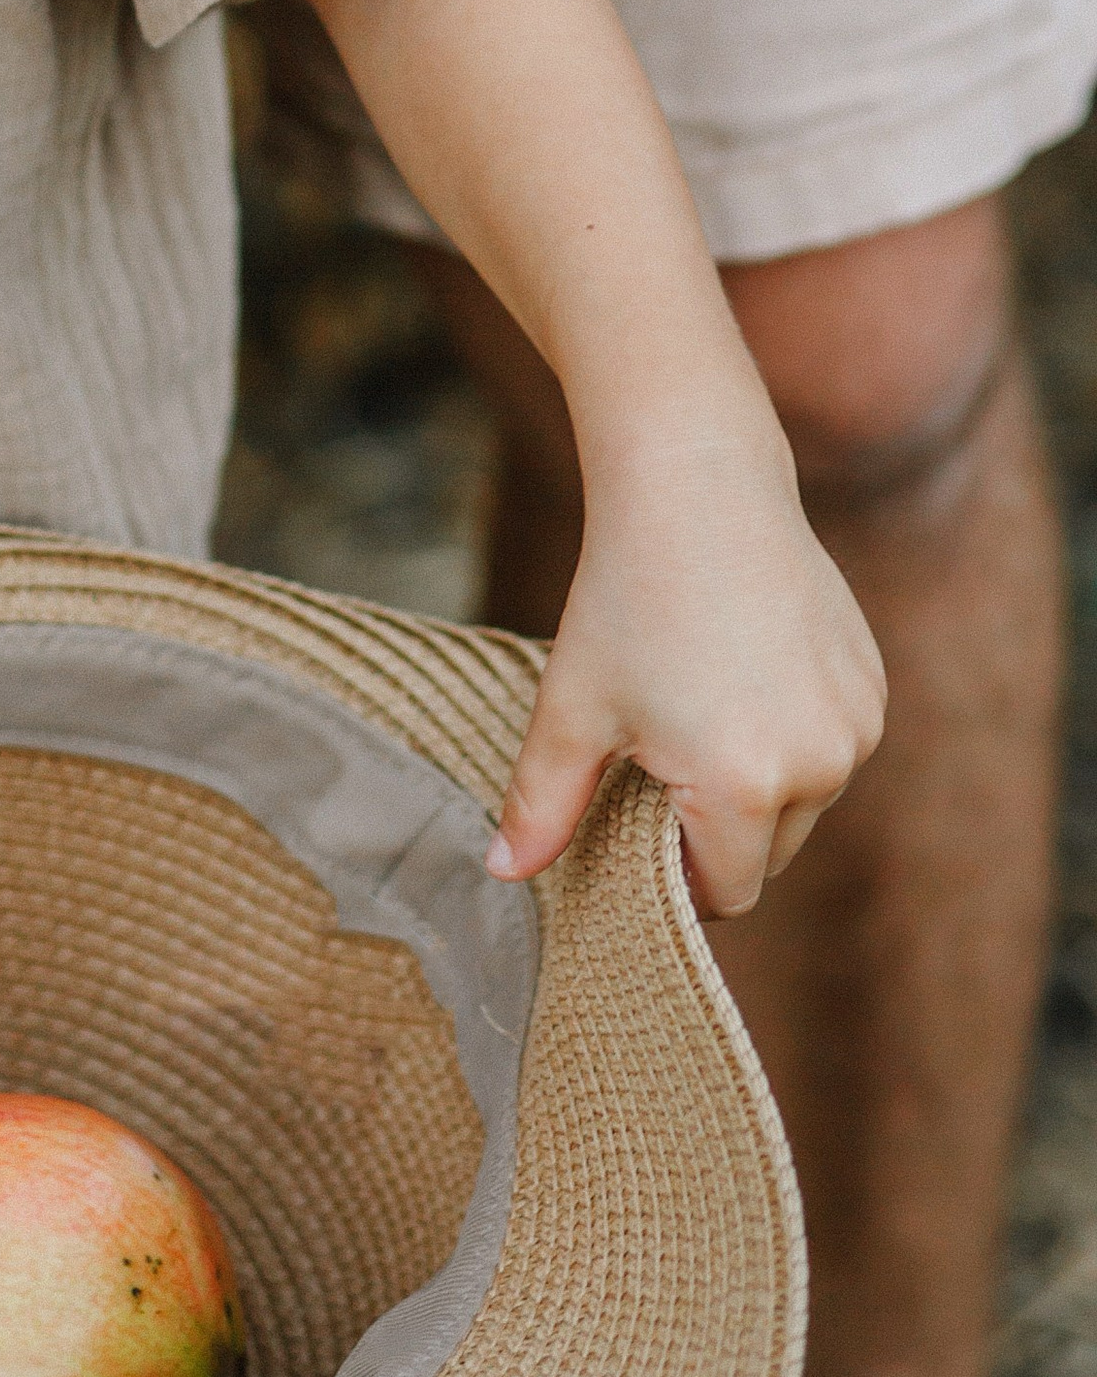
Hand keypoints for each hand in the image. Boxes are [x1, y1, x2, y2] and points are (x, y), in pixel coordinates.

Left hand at [487, 422, 884, 915]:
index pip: (728, 892)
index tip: (638, 830)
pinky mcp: (873, 686)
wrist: (697, 483)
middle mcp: (820, 766)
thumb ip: (542, 802)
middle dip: (717, 830)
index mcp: (745, 786)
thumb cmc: (627, 595)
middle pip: (769, 853)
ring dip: (759, 782)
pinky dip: (792, 733)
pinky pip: (831, 747)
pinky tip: (742, 671)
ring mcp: (856, 724)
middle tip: (659, 759)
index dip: (679, 877)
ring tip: (699, 704)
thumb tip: (502, 871)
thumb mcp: (572, 705)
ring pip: (805, 801)